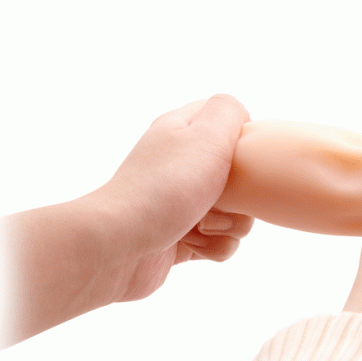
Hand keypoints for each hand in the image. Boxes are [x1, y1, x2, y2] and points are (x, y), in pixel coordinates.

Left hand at [94, 94, 253, 300]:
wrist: (119, 246)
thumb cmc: (164, 188)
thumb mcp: (205, 135)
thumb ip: (228, 112)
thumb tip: (241, 115)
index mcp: (182, 132)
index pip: (227, 124)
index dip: (242, 143)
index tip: (238, 161)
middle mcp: (181, 166)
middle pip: (240, 178)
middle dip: (240, 197)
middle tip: (217, 200)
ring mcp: (181, 204)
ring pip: (234, 216)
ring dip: (226, 227)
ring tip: (198, 226)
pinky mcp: (182, 239)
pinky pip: (218, 243)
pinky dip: (212, 248)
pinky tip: (190, 245)